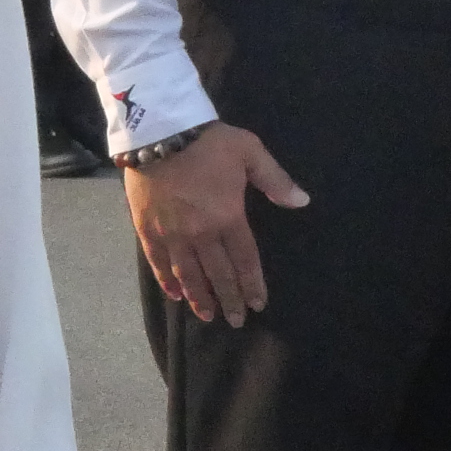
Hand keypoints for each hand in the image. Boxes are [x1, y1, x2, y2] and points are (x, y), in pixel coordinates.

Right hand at [122, 123, 308, 326]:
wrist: (158, 129)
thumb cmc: (208, 141)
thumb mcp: (249, 151)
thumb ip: (275, 180)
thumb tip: (302, 202)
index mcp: (228, 217)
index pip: (245, 260)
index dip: (252, 285)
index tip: (257, 304)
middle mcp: (201, 234)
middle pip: (218, 274)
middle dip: (229, 300)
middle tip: (235, 321)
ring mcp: (172, 234)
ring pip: (188, 275)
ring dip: (200, 297)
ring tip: (208, 316)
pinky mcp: (148, 229)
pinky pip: (159, 262)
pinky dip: (167, 281)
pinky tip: (175, 294)